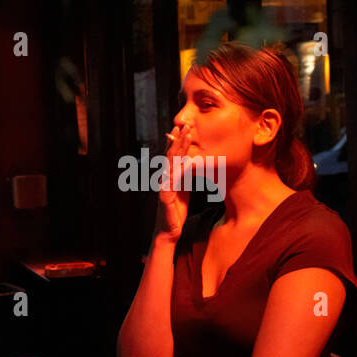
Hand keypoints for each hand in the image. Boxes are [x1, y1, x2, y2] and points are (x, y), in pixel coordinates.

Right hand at [156, 125, 191, 241]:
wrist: (169, 231)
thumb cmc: (176, 211)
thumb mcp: (184, 190)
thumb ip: (185, 177)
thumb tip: (192, 165)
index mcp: (170, 176)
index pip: (174, 156)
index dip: (178, 141)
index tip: (185, 128)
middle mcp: (165, 178)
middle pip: (171, 155)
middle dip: (178, 140)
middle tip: (186, 125)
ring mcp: (164, 186)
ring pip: (170, 164)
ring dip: (178, 149)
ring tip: (185, 137)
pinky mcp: (165, 196)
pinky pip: (171, 181)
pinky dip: (177, 170)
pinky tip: (183, 162)